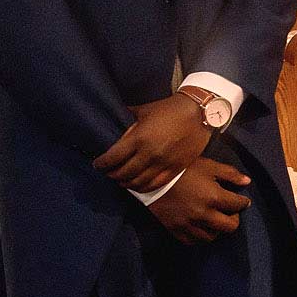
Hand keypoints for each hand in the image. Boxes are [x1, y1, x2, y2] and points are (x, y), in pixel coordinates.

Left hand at [94, 93, 211, 192]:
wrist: (199, 112)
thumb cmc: (169, 109)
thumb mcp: (144, 111)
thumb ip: (128, 120)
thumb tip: (113, 121)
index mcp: (139, 138)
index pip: (112, 158)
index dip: (101, 164)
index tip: (97, 164)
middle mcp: (149, 154)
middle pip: (123, 173)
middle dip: (112, 174)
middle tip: (108, 172)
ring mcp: (163, 163)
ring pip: (138, 182)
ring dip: (126, 183)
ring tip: (121, 180)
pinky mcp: (175, 169)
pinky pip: (155, 185)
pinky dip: (143, 188)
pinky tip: (138, 185)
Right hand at [145, 154, 253, 243]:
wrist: (152, 180)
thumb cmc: (183, 170)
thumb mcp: (208, 166)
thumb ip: (229, 174)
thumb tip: (247, 182)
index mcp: (214, 197)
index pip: (238, 205)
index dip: (243, 202)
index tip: (242, 200)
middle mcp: (204, 215)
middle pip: (230, 227)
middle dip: (234, 219)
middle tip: (231, 212)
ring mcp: (190, 225)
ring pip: (213, 236)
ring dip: (218, 229)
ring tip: (215, 219)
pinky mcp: (177, 231)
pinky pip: (194, 241)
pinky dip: (201, 236)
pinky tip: (201, 227)